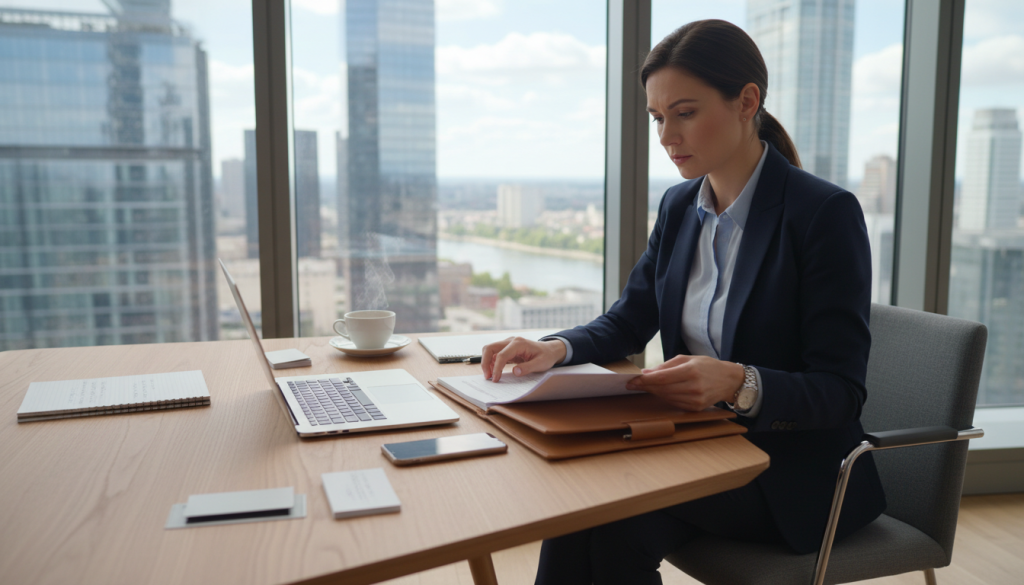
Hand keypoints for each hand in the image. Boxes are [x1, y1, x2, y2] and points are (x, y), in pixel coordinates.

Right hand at [481, 337, 566, 381]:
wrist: (549, 350)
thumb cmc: (546, 356)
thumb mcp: (541, 364)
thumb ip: (528, 368)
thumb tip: (515, 372)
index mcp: (519, 343)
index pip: (501, 355)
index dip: (496, 368)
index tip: (495, 379)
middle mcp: (511, 341)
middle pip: (490, 348)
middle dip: (485, 362)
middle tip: (487, 377)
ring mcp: (508, 343)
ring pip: (490, 349)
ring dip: (486, 362)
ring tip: (490, 376)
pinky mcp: (507, 348)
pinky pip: (494, 353)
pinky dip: (491, 362)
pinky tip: (494, 372)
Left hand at [625, 354, 743, 410]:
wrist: (729, 380)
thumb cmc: (707, 366)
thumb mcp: (688, 359)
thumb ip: (666, 365)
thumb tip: (647, 373)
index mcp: (691, 371)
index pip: (662, 378)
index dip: (645, 380)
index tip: (632, 380)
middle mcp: (693, 387)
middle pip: (662, 389)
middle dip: (646, 386)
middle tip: (634, 383)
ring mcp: (695, 399)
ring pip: (666, 397)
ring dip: (654, 392)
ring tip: (647, 386)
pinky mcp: (696, 408)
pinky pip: (674, 403)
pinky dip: (665, 397)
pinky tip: (661, 392)